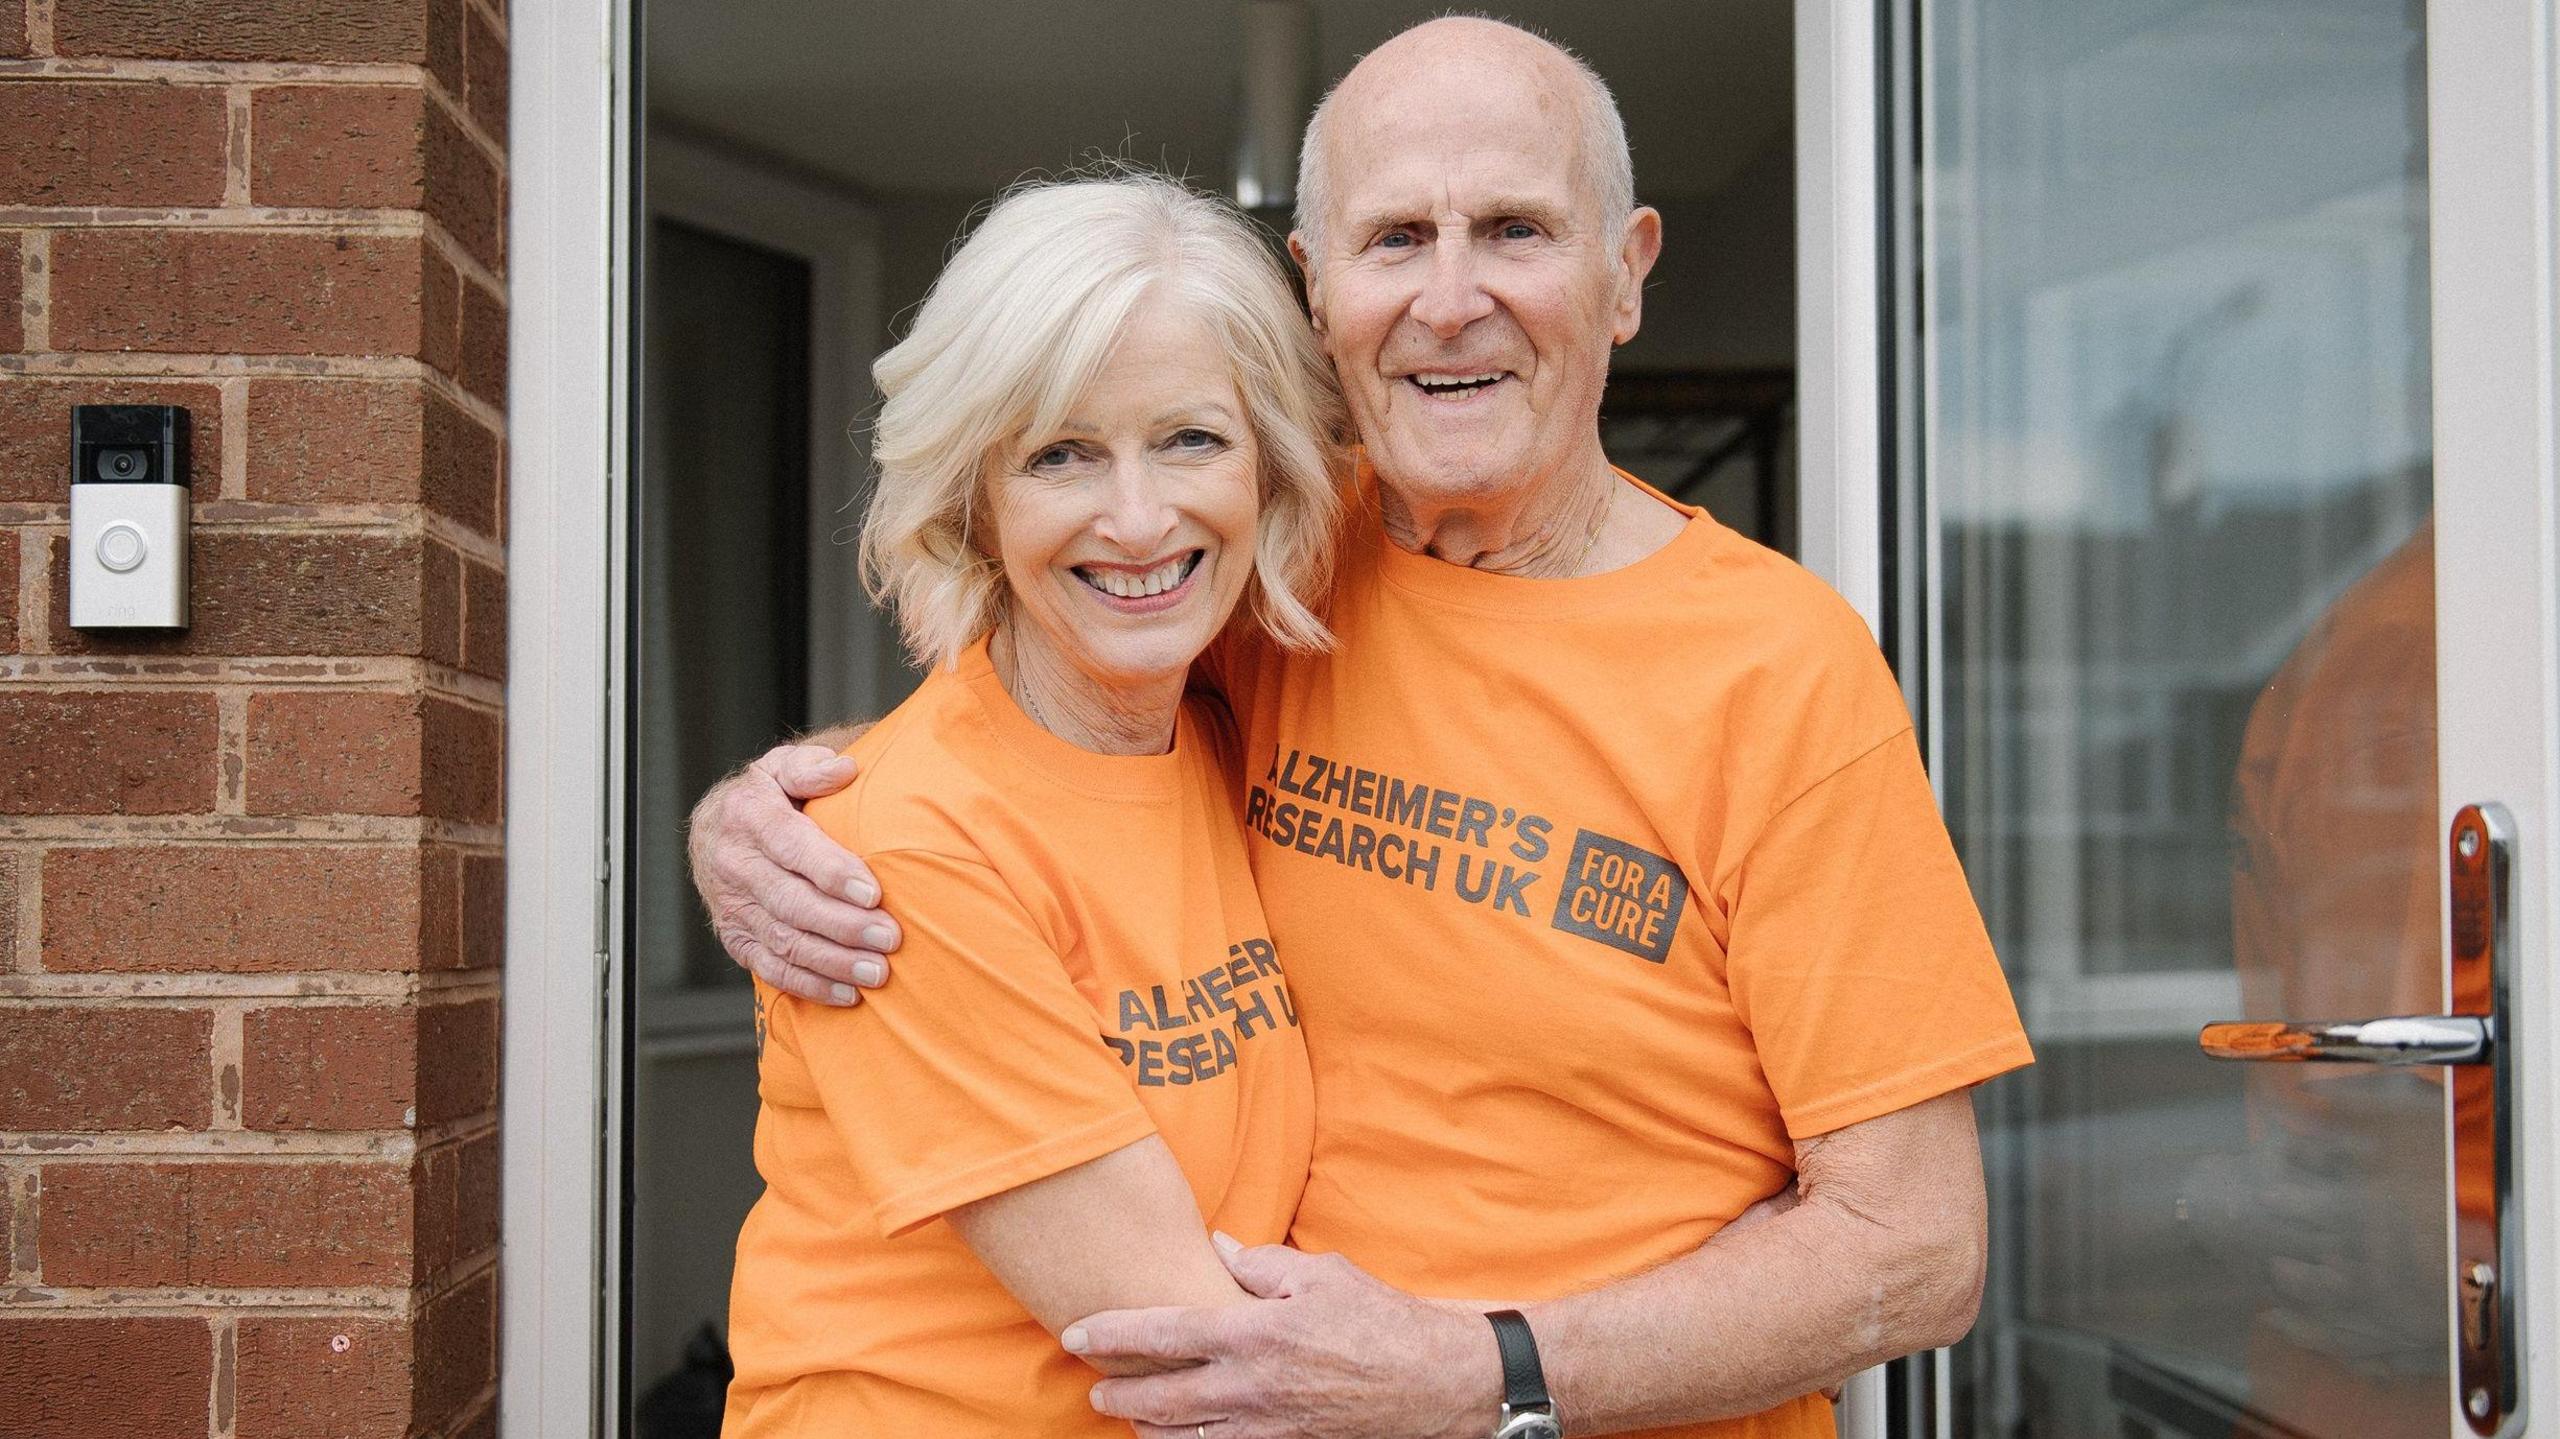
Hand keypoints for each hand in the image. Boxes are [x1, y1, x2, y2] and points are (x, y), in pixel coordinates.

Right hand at [685, 741, 897, 1003]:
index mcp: (748, 816)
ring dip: (833, 961)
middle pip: (790, 902)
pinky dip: (810, 985)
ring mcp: (732, 906)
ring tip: (878, 971)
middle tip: (889, 938)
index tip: (873, 892)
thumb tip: (843, 769)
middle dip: (843, 924)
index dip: (832, 872)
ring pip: (784, 940)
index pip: (791, 847)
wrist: (715, 829)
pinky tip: (848, 994)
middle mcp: (735, 863)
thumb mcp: (781, 767)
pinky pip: (771, 968)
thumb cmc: (766, 798)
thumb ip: (810, 768)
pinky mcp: (735, 937)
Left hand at [1066, 1238, 1498, 1438]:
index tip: (1075, 1331)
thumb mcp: (1321, 1273)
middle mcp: (1251, 1387)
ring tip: (1129, 1417)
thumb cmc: (1381, 1320)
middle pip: (1159, 1400)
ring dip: (1148, 1429)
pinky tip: (1181, 1438)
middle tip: (1093, 1390)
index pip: (1163, 1333)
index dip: (1111, 1333)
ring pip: (1183, 1438)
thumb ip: (1259, 1263)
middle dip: (1117, 1396)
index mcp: (1254, 1333)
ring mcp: (1267, 1428)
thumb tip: (1218, 1245)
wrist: (1436, 1383)